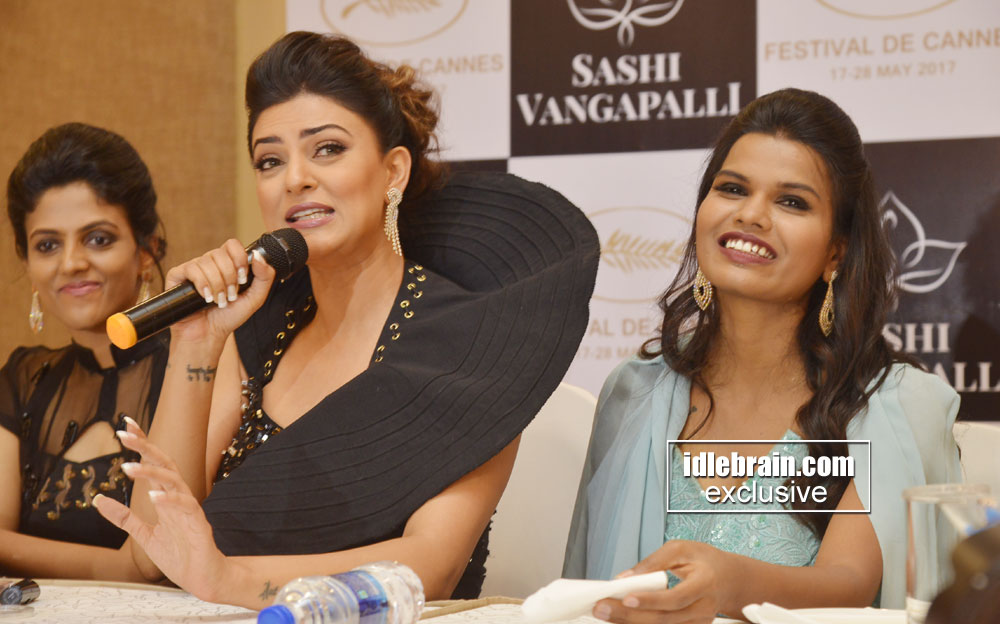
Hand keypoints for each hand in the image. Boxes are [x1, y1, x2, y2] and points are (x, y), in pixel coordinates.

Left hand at [94, 424, 234, 602]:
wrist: (201, 577)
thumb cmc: (178, 555)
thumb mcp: (143, 535)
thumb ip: (123, 517)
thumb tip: (98, 499)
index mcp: (166, 496)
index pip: (154, 463)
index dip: (142, 443)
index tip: (125, 425)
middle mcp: (178, 496)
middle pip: (164, 463)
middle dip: (145, 447)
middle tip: (124, 434)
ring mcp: (189, 508)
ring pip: (173, 480)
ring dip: (151, 472)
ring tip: (128, 467)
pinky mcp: (198, 523)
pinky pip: (185, 506)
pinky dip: (169, 500)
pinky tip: (153, 496)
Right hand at [163, 238, 275, 347]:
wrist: (209, 334)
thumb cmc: (229, 317)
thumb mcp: (255, 298)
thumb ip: (264, 277)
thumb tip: (259, 256)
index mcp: (227, 264)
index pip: (232, 245)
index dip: (239, 258)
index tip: (242, 278)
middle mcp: (210, 263)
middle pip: (220, 253)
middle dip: (229, 278)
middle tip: (230, 295)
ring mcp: (194, 268)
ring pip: (206, 261)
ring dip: (217, 285)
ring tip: (218, 301)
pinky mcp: (178, 275)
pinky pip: (191, 268)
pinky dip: (202, 284)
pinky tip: (205, 297)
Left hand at [593, 541, 735, 623]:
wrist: (728, 579)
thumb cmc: (703, 561)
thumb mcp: (680, 549)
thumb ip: (653, 562)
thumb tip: (626, 577)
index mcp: (703, 584)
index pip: (675, 598)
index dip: (650, 600)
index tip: (626, 596)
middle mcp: (702, 609)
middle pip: (663, 619)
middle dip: (628, 615)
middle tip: (602, 607)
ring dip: (629, 622)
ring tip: (605, 612)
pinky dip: (639, 623)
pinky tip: (621, 618)